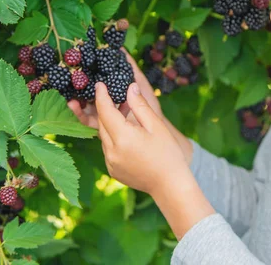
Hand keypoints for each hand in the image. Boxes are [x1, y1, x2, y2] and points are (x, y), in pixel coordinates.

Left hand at [68, 48, 193, 164]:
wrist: (170, 185)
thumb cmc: (168, 154)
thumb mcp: (156, 125)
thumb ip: (140, 105)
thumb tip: (129, 88)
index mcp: (122, 137)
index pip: (105, 111)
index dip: (101, 96)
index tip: (100, 85)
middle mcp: (111, 151)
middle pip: (102, 124)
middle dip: (106, 109)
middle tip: (117, 98)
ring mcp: (110, 163)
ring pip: (104, 137)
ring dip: (110, 124)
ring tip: (124, 115)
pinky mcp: (113, 171)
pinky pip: (108, 149)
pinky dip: (113, 139)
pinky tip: (127, 135)